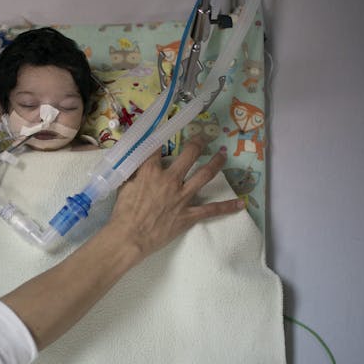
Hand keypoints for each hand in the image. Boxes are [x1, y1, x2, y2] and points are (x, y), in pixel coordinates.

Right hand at [108, 135, 243, 258]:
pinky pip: (211, 210)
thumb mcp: (123, 186)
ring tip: (223, 154)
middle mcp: (170, 179)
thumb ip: (133, 172)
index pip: (157, 147)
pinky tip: (240, 204)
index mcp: (151, 171)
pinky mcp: (189, 214)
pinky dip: (227, 207)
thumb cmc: (122, 213)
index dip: (163, 134)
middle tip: (204, 137)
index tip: (168, 127)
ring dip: (216, 162)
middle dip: (198, 143)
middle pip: (189, 154)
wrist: (129, 237)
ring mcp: (182, 196)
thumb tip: (137, 162)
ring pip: (205, 174)